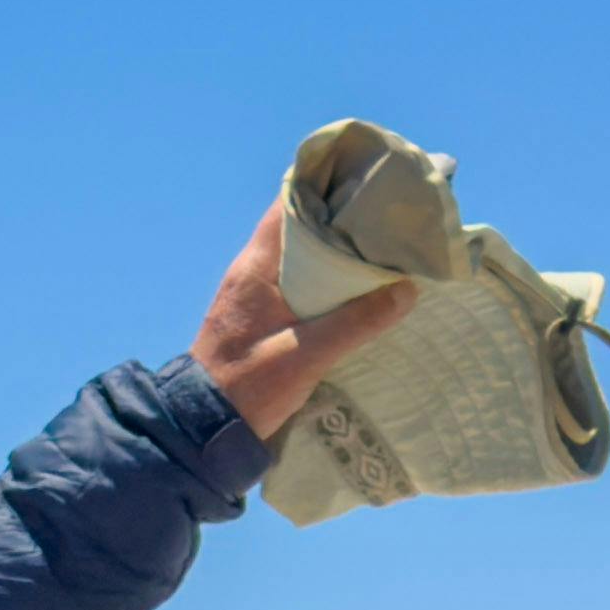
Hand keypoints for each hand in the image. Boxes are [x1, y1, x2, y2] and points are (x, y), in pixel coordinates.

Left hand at [187, 193, 412, 436]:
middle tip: (392, 217)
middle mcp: (254, 271)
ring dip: (340, 251)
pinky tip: (362, 289)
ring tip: (387, 248)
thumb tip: (406, 290)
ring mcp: (257, 293)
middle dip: (345, 219)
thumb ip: (355, 323)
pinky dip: (331, 280)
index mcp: (256, 267)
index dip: (328, 186)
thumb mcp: (305, 356)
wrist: (203, 429)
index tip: (368, 180)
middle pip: (304, 227)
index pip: (290, 204)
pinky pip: (303, 284)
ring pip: (305, 256)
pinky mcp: (264, 316)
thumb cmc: (247, 388)